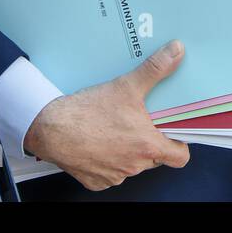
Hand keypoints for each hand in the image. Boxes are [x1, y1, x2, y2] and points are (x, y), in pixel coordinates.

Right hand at [21, 39, 190, 190]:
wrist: (51, 129)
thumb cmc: (89, 112)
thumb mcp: (126, 85)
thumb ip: (155, 70)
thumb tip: (177, 51)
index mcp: (148, 147)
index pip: (180, 157)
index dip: (179, 144)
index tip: (171, 132)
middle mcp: (134, 166)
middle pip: (154, 158)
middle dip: (148, 141)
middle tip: (138, 121)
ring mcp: (115, 176)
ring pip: (130, 164)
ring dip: (126, 150)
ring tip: (114, 127)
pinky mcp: (96, 181)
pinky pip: (109, 173)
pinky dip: (106, 159)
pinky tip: (97, 140)